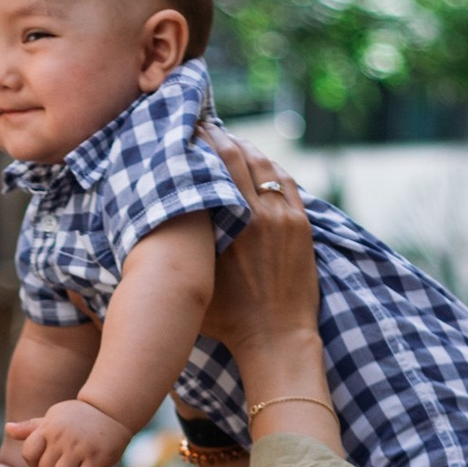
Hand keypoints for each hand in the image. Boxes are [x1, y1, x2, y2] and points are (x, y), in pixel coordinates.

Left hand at [6, 396, 133, 466]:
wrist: (111, 411)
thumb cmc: (78, 416)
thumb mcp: (53, 417)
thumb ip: (30, 428)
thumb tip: (7, 429)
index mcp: (48, 428)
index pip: (28, 455)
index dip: (35, 464)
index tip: (46, 462)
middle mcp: (62, 437)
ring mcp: (80, 448)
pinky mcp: (97, 458)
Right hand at [197, 136, 324, 406]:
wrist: (277, 339)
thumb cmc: (229, 320)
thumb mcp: (199, 279)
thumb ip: (188, 244)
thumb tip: (164, 218)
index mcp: (239, 221)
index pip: (223, 162)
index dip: (208, 139)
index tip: (191, 127)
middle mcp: (266, 212)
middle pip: (246, 156)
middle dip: (225, 139)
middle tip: (207, 127)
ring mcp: (289, 218)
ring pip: (269, 167)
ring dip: (250, 151)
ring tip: (232, 143)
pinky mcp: (303, 228)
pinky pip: (289, 185)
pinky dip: (272, 170)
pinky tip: (261, 166)